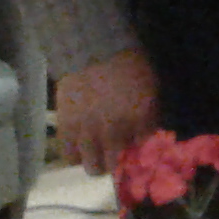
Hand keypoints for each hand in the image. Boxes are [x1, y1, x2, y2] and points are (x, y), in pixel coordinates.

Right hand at [55, 49, 158, 174]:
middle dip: (117, 165)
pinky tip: (80, 149)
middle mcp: (115, 130)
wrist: (94, 51)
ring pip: (91, 166)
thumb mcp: (151, 88)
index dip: (140, 153)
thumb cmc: (129, 65)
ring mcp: (88, 132)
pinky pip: (69, 156)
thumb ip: (149, 117)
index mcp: (140, 118)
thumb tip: (144, 138)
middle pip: (116, 165)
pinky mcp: (66, 129)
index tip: (135, 151)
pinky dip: (76, 155)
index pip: (144, 151)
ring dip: (95, 163)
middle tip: (115, 158)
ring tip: (96, 157)